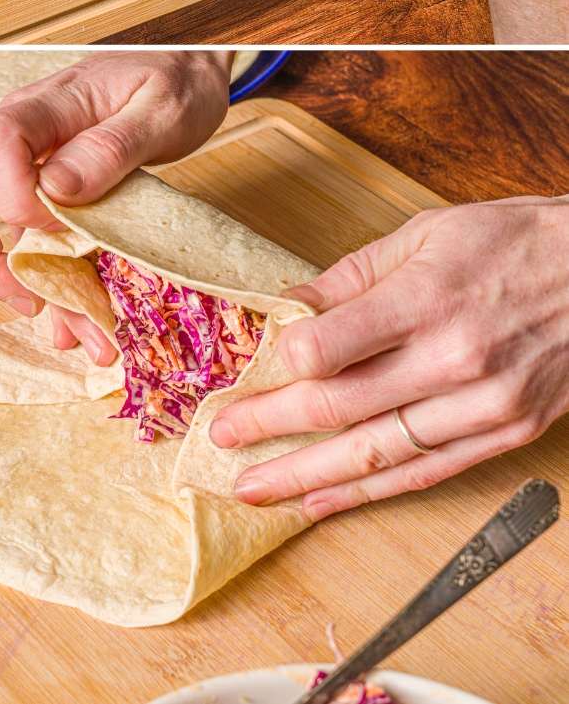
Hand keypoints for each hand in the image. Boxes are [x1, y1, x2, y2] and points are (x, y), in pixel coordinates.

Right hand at [0, 50, 232, 363]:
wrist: (189, 72)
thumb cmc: (175, 81)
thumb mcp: (161, 110)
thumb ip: (109, 146)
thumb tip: (56, 188)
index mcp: (46, 104)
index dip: (14, 195)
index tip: (64, 227)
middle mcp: (22, 133)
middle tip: (31, 300)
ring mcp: (27, 162)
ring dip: (22, 284)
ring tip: (76, 332)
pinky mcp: (44, 190)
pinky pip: (27, 238)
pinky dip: (48, 282)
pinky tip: (75, 319)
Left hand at [209, 198, 568, 517]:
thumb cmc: (514, 241)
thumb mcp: (426, 234)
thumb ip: (352, 277)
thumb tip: (289, 306)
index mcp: (427, 300)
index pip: (328, 349)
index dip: (278, 363)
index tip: (247, 366)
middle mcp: (453, 361)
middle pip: (339, 408)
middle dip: (270, 429)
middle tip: (220, 441)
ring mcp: (482, 406)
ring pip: (376, 454)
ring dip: (306, 476)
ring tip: (254, 489)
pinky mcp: (505, 435)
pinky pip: (424, 473)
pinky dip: (368, 492)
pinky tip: (323, 499)